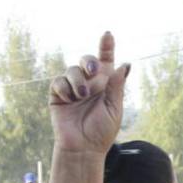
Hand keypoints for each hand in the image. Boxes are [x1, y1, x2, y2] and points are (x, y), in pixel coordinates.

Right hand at [49, 32, 129, 153]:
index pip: (105, 61)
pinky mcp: (58, 96)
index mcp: (105, 84)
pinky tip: (69, 100)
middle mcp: (88, 83)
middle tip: (93, 69)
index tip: (107, 35)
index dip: (106, 47)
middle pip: (86, 60)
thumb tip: (124, 64)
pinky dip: (64, 88)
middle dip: (89, 60)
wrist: (83, 148)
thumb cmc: (101, 132)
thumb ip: (116, 87)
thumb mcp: (114, 108)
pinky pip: (58, 82)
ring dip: (77, 79)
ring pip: (71, 69)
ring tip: (81, 95)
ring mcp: (72, 88)